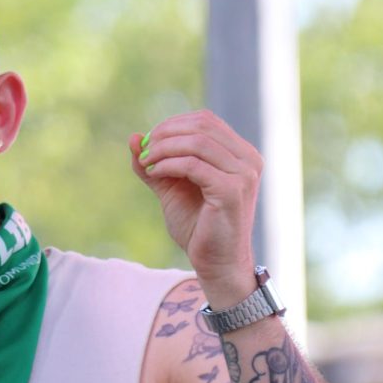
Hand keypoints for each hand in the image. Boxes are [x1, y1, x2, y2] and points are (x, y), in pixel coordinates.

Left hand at [130, 109, 261, 304]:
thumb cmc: (198, 226)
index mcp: (240, 154)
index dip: (172, 124)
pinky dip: (168, 165)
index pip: (205, 120)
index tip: (148, 141)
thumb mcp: (172, 188)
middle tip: (143, 150)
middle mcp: (248, 160)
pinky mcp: (232, 191)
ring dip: (163, 149)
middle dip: (165, 134)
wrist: (216, 263)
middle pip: (201, 126)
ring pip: (197, 142)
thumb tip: (133, 137)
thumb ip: (155, 163)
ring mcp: (244, 174)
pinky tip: (155, 174)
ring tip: (146, 164)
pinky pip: (194, 165)